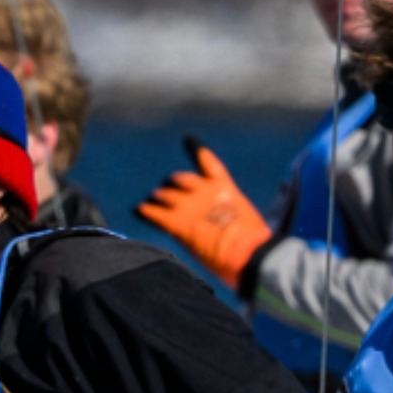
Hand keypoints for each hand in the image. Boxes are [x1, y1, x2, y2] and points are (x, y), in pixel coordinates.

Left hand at [135, 136, 271, 289]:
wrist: (245, 251)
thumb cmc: (253, 243)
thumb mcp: (245, 220)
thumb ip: (229, 215)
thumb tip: (223, 226)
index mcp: (225, 188)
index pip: (209, 163)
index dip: (198, 151)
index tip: (188, 140)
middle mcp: (204, 191)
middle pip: (181, 179)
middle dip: (173, 183)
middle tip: (166, 187)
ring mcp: (188, 205)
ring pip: (165, 195)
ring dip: (159, 196)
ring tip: (153, 198)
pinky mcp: (176, 222)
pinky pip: (154, 213)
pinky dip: (146, 211)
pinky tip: (139, 209)